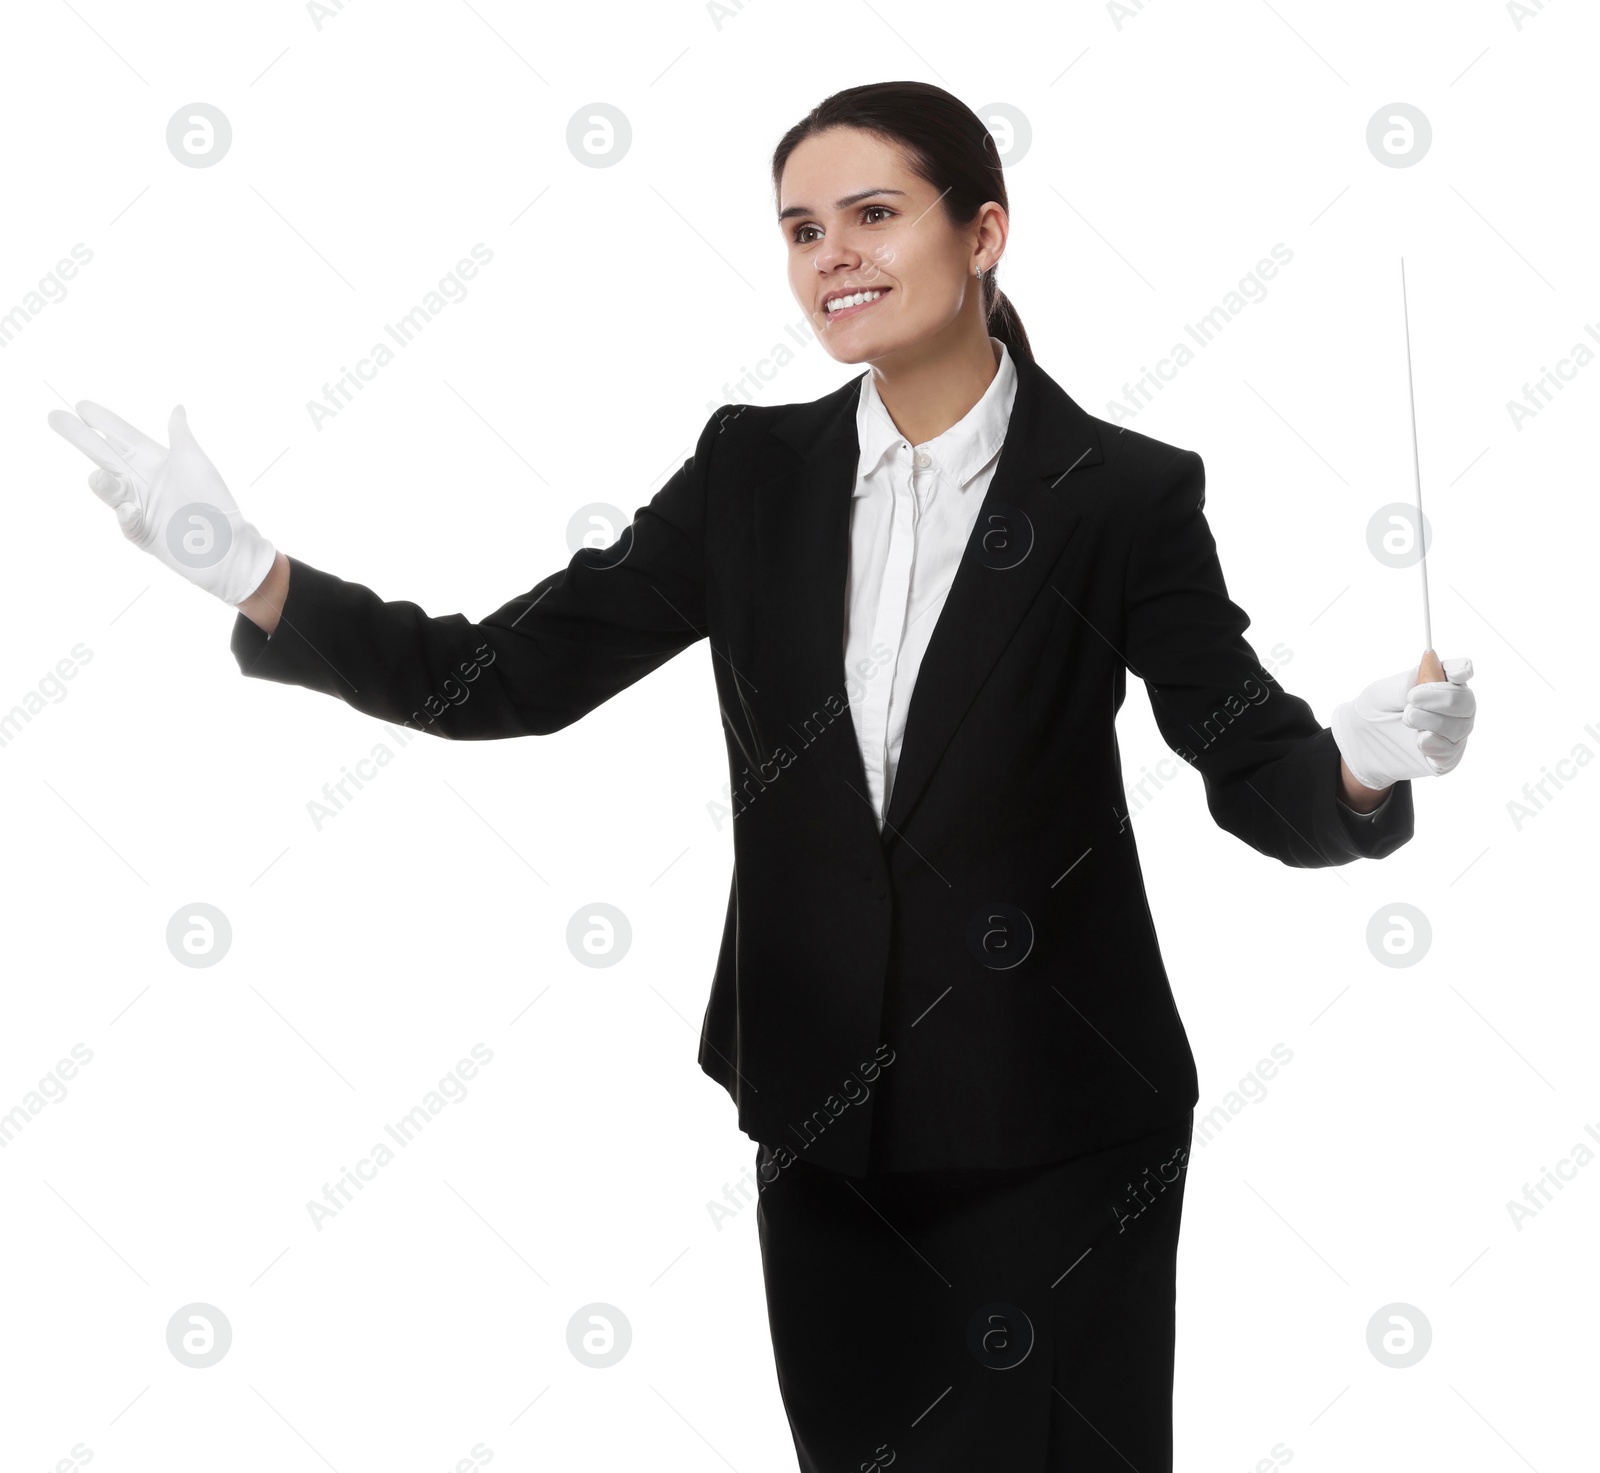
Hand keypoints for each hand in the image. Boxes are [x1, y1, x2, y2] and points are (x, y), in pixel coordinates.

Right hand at [49, 400, 275, 605]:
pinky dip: (125, 514)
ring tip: (99, 476)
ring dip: (102, 483)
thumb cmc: (217, 503)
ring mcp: (139, 506)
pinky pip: (126, 520)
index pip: (122, 435)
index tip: (82, 404)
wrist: (228, 547)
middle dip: (80, 437)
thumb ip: (181, 437)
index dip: (104, 421)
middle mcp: (142, 481)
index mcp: (155, 460)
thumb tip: (177, 409)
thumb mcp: (197, 464)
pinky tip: (130, 509)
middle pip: (104, 455)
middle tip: (54, 417)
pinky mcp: (142, 533)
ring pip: (109, 489)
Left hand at [1331, 649, 1475, 789]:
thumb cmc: (1376, 710)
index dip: (1463, 670)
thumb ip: (1408, 683)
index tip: (1456, 673)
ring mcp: (1451, 733)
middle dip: (1440, 699)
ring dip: (1431, 721)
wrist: (1361, 740)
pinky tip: (1420, 741)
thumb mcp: (1383, 692)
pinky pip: (1451, 751)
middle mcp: (1453, 707)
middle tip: (1412, 699)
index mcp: (1439, 682)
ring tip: (1408, 719)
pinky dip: (1435, 744)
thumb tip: (1431, 671)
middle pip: (1466, 701)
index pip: (1461, 671)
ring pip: (1460, 726)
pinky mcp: (1445, 756)